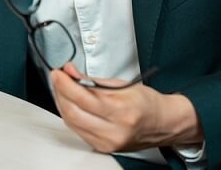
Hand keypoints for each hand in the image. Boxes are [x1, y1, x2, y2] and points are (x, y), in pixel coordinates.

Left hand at [51, 63, 202, 153]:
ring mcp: (108, 143)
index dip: (65, 84)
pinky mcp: (102, 148)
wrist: (163, 123)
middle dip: (60, 92)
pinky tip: (70, 103)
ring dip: (62, 103)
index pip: (84, 98)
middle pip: (74, 113)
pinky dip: (70, 115)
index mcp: (122, 111)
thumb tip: (70, 72)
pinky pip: (77, 130)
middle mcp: (115, 131)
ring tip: (62, 88)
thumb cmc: (146, 102)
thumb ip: (92, 79)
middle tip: (57, 78)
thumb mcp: (122, 84)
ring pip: (72, 123)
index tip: (58, 73)